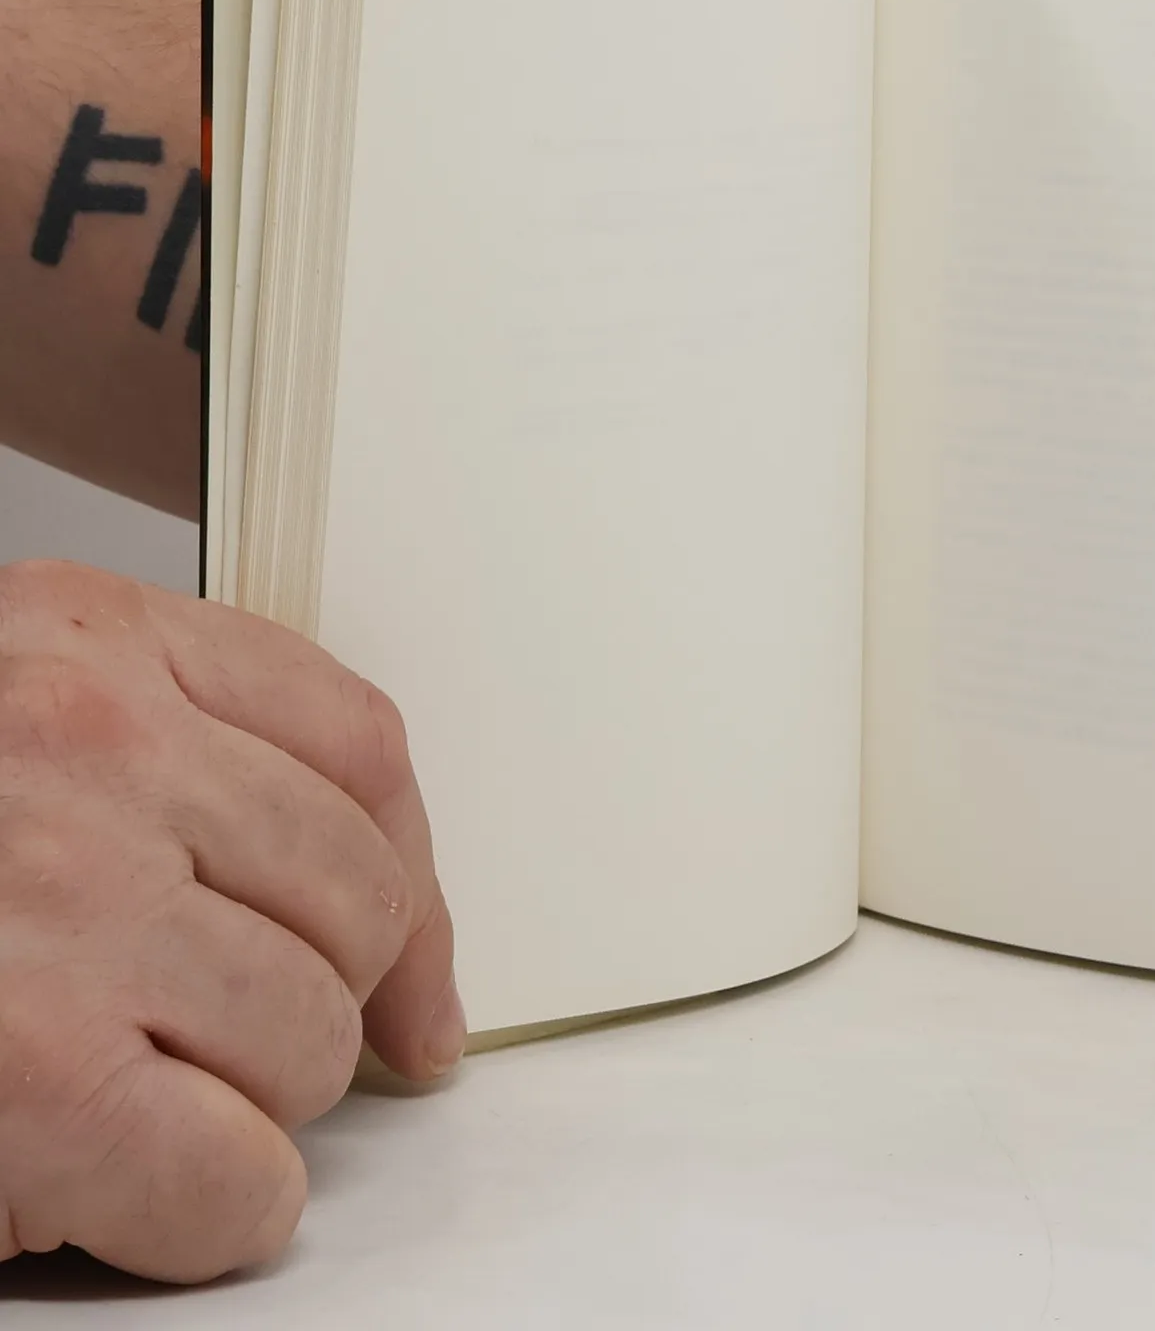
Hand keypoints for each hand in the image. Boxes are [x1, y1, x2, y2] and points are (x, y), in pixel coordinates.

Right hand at [0, 562, 460, 1280]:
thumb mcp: (10, 706)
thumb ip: (172, 750)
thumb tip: (365, 913)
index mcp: (91, 643)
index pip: (361, 745)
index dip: (415, 877)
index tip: (416, 966)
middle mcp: (92, 752)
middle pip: (356, 895)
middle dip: (323, 995)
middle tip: (240, 1039)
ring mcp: (65, 911)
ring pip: (311, 1035)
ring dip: (259, 1098)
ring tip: (150, 1096)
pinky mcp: (32, 1080)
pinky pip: (237, 1175)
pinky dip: (222, 1211)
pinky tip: (158, 1194)